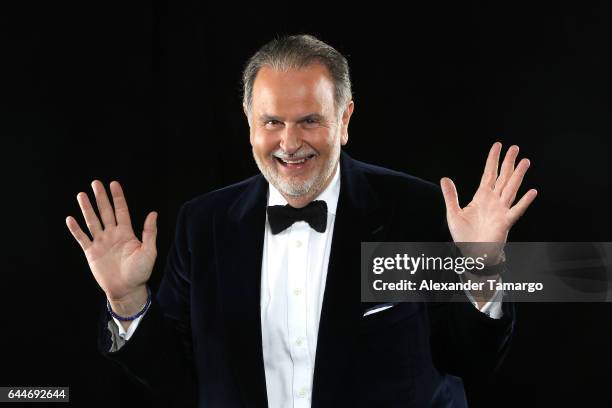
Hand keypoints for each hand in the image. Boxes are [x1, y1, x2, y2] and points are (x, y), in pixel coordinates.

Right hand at [66, 180, 157, 310]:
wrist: (127, 289)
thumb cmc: (140, 272)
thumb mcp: (149, 251)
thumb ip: (149, 232)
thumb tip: (153, 213)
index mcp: (126, 233)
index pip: (121, 210)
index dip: (117, 197)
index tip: (114, 184)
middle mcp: (113, 235)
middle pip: (105, 212)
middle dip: (100, 198)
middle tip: (95, 183)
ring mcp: (101, 243)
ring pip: (92, 222)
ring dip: (87, 209)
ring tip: (81, 195)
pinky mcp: (91, 253)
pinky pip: (82, 238)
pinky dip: (76, 229)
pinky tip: (70, 219)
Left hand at [440, 142, 536, 263]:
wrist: (472, 253)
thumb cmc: (465, 235)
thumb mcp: (453, 213)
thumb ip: (451, 196)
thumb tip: (445, 178)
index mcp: (482, 197)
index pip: (489, 174)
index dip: (493, 160)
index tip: (498, 145)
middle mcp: (493, 201)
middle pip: (503, 178)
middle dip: (508, 162)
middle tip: (515, 148)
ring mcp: (501, 211)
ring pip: (511, 189)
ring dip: (518, 176)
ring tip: (525, 161)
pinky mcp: (505, 223)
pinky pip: (516, 210)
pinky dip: (524, 202)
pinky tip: (532, 192)